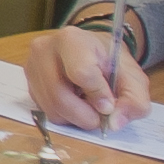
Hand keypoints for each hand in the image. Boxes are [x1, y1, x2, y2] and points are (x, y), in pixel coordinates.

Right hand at [20, 23, 153, 130]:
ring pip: (51, 109)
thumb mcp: (134, 78)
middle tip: (100, 117)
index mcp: (72, 39)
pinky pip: (45, 111)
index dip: (98, 96)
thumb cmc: (111, 62)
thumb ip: (134, 101)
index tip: (109, 104)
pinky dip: (64, 116)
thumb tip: (114, 123)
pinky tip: (75, 103)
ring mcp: (32, 67)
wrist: (92, 52)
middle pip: (60, 97)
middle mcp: (44, 49)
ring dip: (75, 118)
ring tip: (88, 107)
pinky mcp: (28, 84)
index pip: (81, 74)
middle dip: (85, 116)